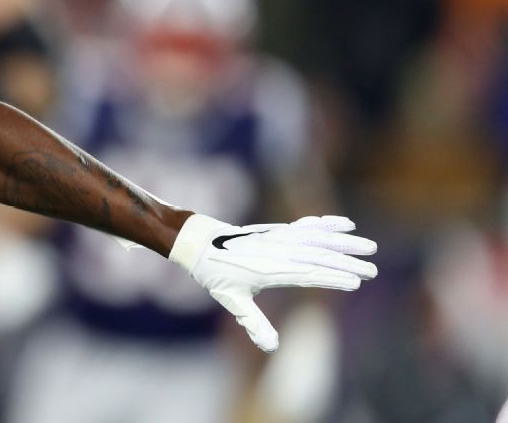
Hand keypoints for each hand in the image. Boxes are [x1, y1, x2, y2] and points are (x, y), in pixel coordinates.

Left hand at [169, 214, 376, 351]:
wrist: (198, 243)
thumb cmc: (215, 274)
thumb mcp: (231, 300)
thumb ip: (253, 322)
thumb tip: (270, 347)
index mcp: (268, 269)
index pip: (307, 273)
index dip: (331, 277)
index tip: (355, 282)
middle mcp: (276, 250)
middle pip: (317, 255)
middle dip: (346, 262)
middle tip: (372, 270)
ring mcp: (277, 237)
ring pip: (316, 238)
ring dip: (343, 241)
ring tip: (369, 246)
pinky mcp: (276, 230)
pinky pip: (304, 226)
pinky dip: (325, 224)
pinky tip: (344, 223)